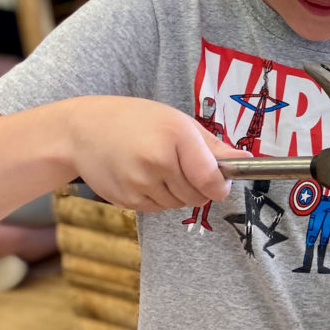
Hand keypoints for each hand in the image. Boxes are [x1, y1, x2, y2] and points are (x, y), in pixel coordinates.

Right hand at [68, 96, 248, 211]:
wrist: (82, 130)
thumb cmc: (136, 120)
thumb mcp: (177, 121)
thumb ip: (212, 146)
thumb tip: (246, 161)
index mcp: (177, 136)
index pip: (211, 178)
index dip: (220, 186)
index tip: (220, 183)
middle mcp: (158, 161)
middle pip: (198, 196)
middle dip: (198, 187)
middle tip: (181, 165)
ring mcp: (140, 183)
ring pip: (178, 204)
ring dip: (177, 192)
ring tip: (158, 167)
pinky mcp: (127, 200)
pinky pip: (158, 208)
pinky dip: (157, 197)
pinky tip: (143, 176)